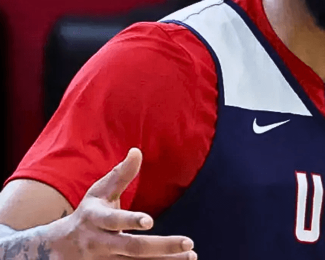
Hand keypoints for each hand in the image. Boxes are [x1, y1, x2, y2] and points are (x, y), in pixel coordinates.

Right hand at [54, 148, 195, 258]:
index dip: (130, 221)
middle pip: (133, 249)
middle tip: (189, 244)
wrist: (58, 249)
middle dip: (162, 247)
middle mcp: (101, 244)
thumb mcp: (98, 193)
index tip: (150, 221)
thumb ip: (120, 175)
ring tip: (191, 257)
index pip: (114, 222)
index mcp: (96, 219)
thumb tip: (137, 150)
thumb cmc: (87, 214)